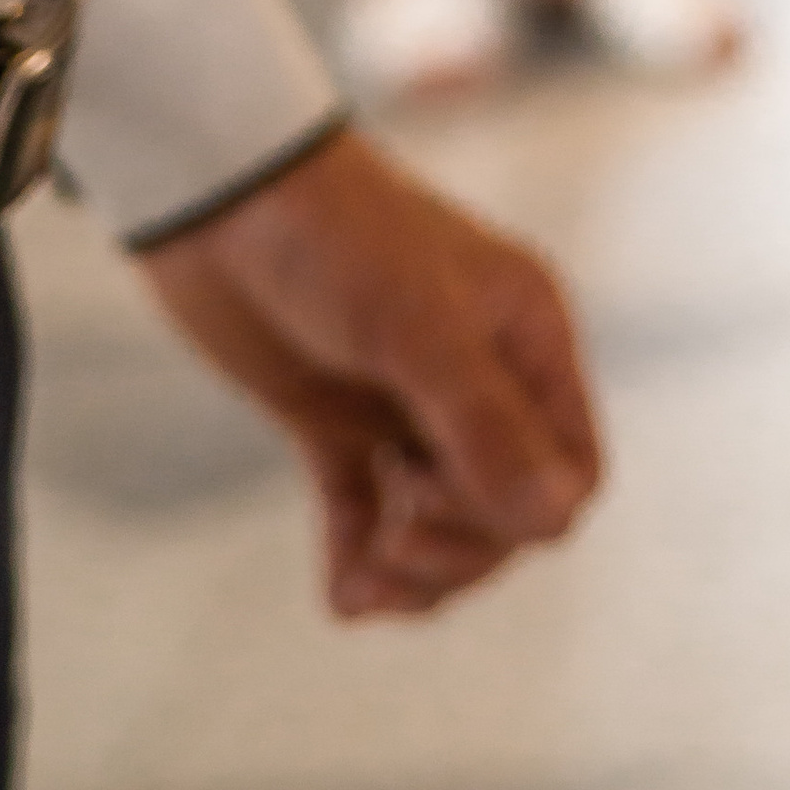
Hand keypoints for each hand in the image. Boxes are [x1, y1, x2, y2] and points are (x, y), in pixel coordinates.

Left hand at [138, 130, 599, 619]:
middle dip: (458, 549)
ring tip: (360, 581)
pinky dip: (358, 559)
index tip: (441, 489)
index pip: (568, 470)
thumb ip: (486, 426)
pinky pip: (367, 514)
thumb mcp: (417, 329)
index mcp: (524, 340)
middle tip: (396, 528)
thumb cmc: (334, 241)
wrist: (220, 193)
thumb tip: (557, 522)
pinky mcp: (337, 420)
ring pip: (441, 525)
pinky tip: (338, 595)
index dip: (520, 514)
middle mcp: (478, 376)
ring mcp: (405, 401)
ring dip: (409, 570)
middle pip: (506, 512)